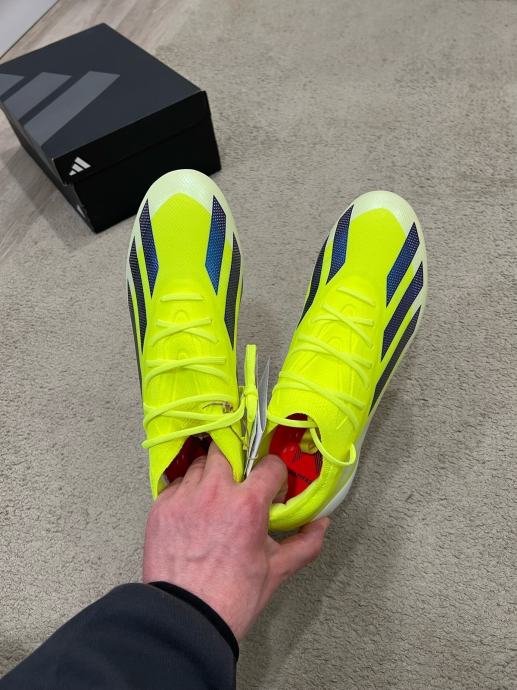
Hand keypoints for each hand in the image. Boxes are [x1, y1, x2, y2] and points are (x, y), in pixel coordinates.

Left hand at [143, 442, 329, 639]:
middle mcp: (215, 492)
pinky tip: (192, 511)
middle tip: (239, 479)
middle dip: (236, 460)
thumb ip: (305, 543)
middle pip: (226, 449)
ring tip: (214, 497)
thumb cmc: (231, 597)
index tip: (272, 486)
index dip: (275, 475)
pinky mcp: (161, 508)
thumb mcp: (276, 570)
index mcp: (248, 504)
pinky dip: (186, 492)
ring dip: (210, 474)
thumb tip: (321, 524)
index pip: (270, 465)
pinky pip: (176, 484)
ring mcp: (184, 497)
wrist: (185, 619)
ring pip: (199, 464)